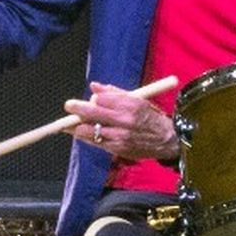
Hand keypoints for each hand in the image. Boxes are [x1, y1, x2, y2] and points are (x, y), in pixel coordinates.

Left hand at [64, 81, 178, 160]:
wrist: (167, 140)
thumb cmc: (150, 116)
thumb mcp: (137, 99)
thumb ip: (114, 92)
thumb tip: (94, 86)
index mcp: (130, 104)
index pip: (102, 99)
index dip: (93, 98)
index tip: (90, 99)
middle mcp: (124, 120)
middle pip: (93, 113)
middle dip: (77, 108)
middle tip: (68, 105)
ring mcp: (120, 136)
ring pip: (90, 130)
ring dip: (79, 126)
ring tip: (72, 124)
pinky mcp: (118, 149)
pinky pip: (96, 142)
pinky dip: (87, 137)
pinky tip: (82, 133)